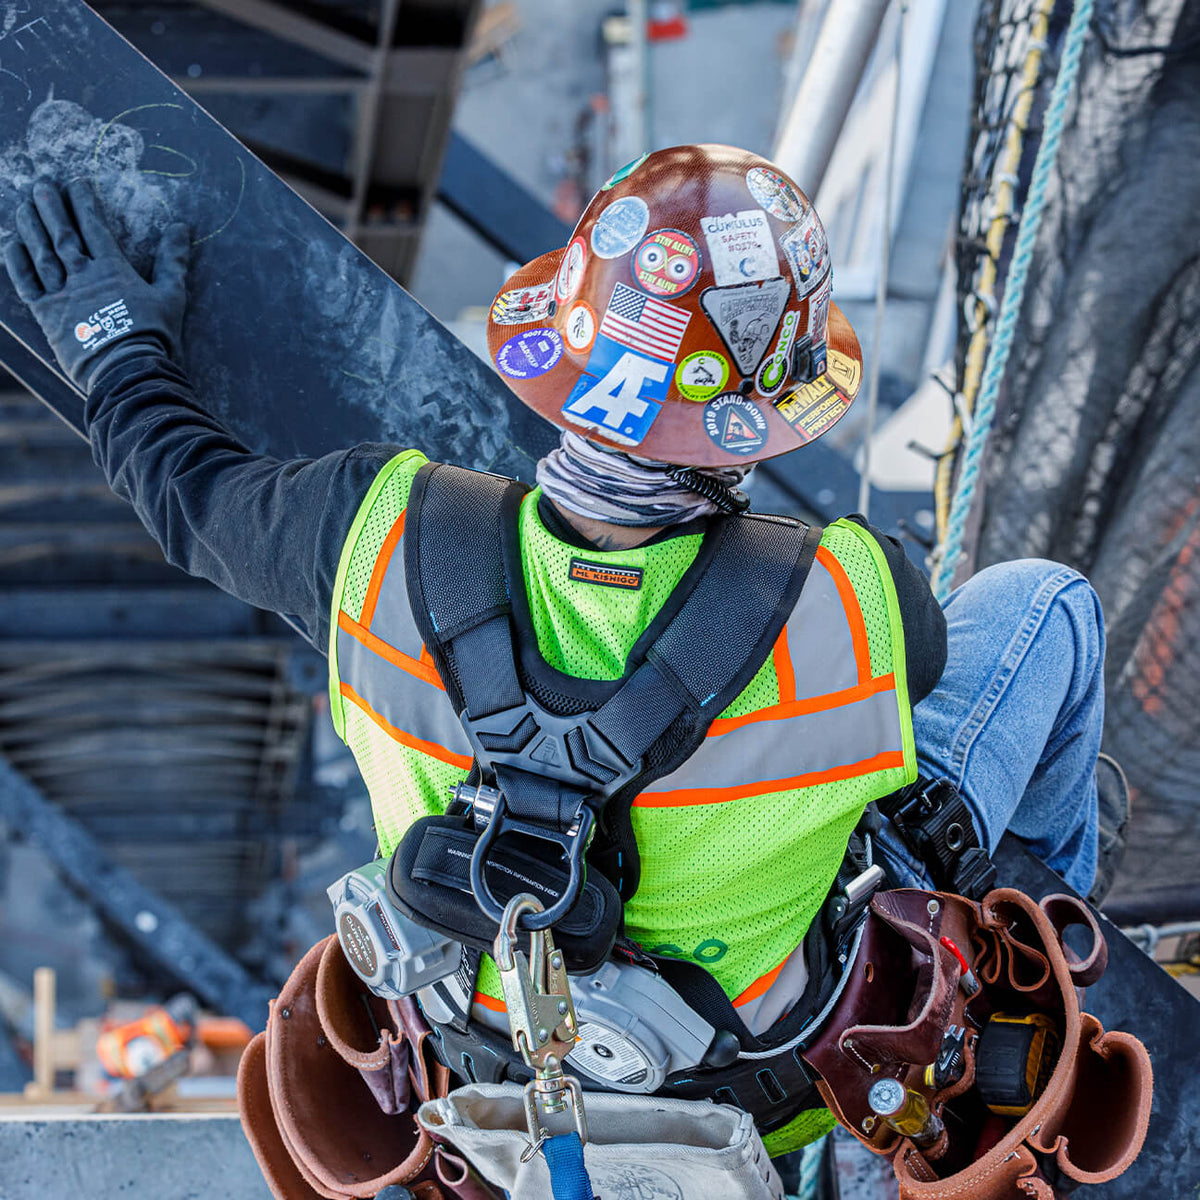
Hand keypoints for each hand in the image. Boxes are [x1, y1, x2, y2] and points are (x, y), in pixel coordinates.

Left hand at [4, 178, 188, 390]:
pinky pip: (28, 284)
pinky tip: (12, 244)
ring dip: (31, 226)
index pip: (94, 226)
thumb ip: (172, 260)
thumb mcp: (171, 296)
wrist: (128, 370)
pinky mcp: (47, 316)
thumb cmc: (154, 335)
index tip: (74, 182)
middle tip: (40, 182)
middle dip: (51, 206)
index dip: (83, 202)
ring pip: (41, 253)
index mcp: (112, 270)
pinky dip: (17, 263)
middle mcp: (83, 276)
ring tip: (23, 204)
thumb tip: (181, 227)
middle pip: (62, 234)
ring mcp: (62, 295)